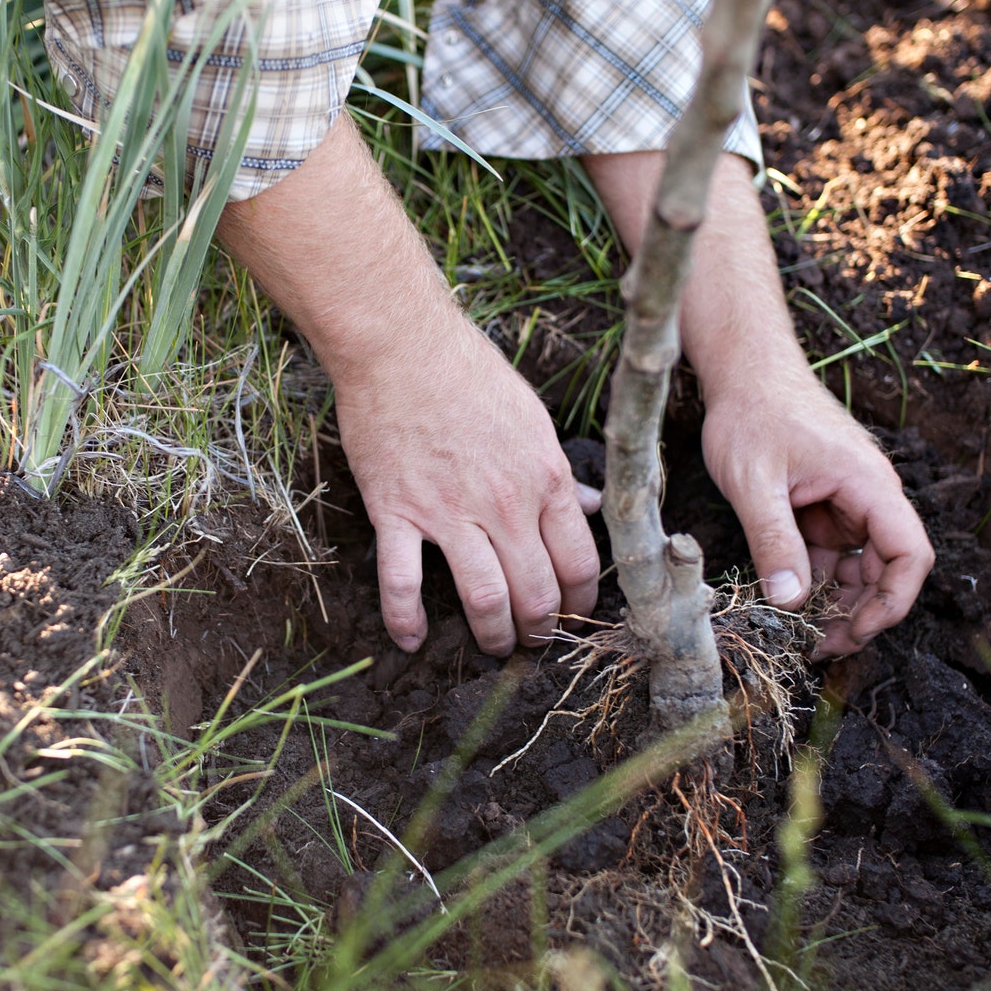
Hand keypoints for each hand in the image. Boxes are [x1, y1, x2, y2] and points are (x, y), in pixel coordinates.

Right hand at [219, 115, 598, 655]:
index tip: (574, 612)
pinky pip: (402, 582)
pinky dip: (406, 620)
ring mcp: (449, 512)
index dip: (582, 598)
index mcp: (545, 478)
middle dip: (542, 629)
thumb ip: (560, 473)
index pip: (580, 560)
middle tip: (535, 640)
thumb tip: (592, 507)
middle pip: (536, 591)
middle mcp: (504, 503)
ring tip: (494, 645)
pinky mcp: (398, 512)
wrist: (401, 345)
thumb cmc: (469, 373)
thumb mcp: (532, 418)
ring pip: (484, 599)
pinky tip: (411, 641)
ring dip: (493, 634)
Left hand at [699, 365, 932, 655]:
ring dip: (836, 602)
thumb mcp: (754, 482)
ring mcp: (847, 501)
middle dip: (859, 613)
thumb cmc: (752, 413)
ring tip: (801, 634)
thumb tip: (790, 603)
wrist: (743, 370)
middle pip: (887, 569)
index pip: (909, 555)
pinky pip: (832, 553)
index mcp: (868, 484)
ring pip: (858, 566)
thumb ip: (773, 540)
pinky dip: (815, 579)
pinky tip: (788, 600)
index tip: (854, 632)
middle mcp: (869, 494)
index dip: (890, 602)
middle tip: (819, 647)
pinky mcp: (825, 504)